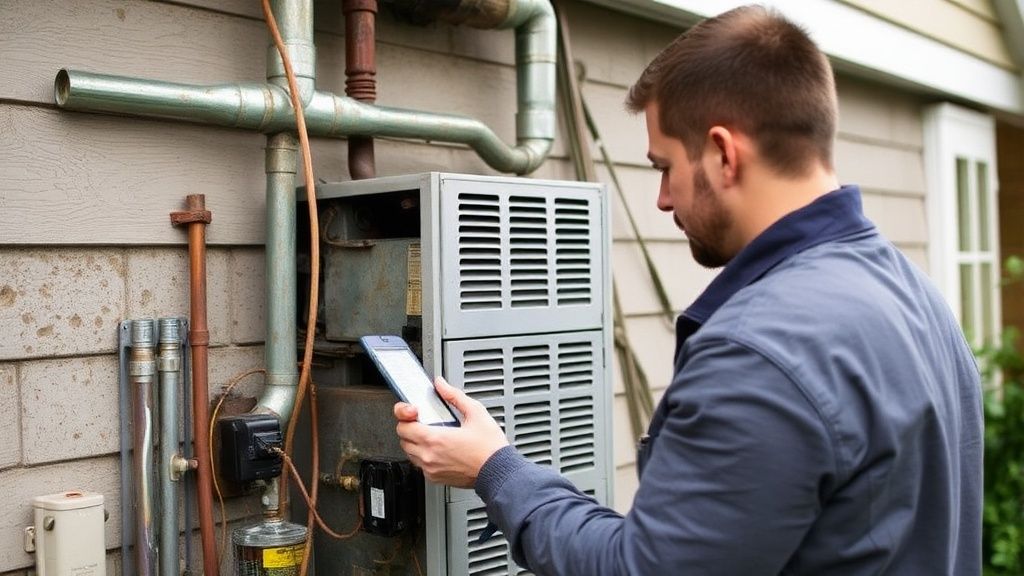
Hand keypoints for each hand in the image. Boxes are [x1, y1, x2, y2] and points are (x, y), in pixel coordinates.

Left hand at [394, 377, 509, 487]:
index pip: (403, 426)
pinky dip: (424, 456)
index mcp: (435, 439)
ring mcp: (431, 469)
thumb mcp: (476, 412)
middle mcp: (429, 456)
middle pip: (403, 439)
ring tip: (433, 435)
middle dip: (411, 428)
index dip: (406, 416)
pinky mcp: (436, 478)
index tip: (415, 412)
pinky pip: (420, 465)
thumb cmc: (490, 447)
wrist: (499, 472)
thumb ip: (454, 396)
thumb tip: (441, 384)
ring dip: (415, 442)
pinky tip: (439, 449)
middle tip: (424, 422)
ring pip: (409, 452)